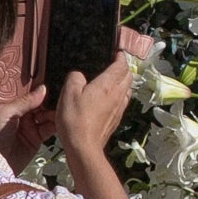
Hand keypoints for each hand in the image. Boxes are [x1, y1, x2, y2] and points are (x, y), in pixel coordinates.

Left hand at [0, 83, 55, 169]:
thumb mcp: (4, 112)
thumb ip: (24, 101)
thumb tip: (43, 89)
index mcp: (9, 105)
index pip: (28, 94)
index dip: (39, 89)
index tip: (52, 83)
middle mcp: (20, 115)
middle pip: (39, 103)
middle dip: (49, 101)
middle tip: (60, 97)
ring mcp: (29, 127)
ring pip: (46, 115)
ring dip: (54, 112)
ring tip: (60, 110)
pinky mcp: (36, 139)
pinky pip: (49, 128)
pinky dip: (56, 124)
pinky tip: (61, 119)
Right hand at [54, 28, 151, 158]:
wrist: (83, 147)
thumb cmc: (75, 119)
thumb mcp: (68, 92)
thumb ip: (75, 77)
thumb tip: (79, 74)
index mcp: (108, 85)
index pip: (121, 65)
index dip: (119, 56)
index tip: (114, 51)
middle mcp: (118, 95)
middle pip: (128, 75)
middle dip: (123, 67)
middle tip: (112, 63)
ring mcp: (119, 108)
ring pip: (127, 88)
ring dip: (122, 81)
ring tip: (111, 78)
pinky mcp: (116, 119)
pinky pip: (122, 101)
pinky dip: (119, 94)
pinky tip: (108, 97)